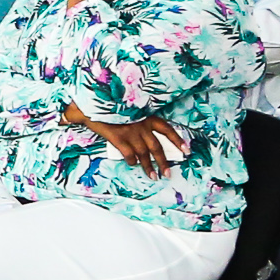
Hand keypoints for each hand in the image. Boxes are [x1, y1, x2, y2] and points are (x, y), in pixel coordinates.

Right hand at [62, 105, 182, 173]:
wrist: (93, 103)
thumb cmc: (112, 105)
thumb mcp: (130, 108)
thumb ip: (139, 118)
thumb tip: (146, 132)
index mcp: (147, 116)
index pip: (167, 130)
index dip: (177, 141)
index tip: (186, 151)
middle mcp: (141, 125)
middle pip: (157, 147)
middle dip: (163, 162)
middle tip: (167, 173)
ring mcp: (130, 132)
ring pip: (144, 153)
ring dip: (149, 166)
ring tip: (153, 176)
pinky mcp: (118, 138)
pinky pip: (129, 154)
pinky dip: (132, 161)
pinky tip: (133, 164)